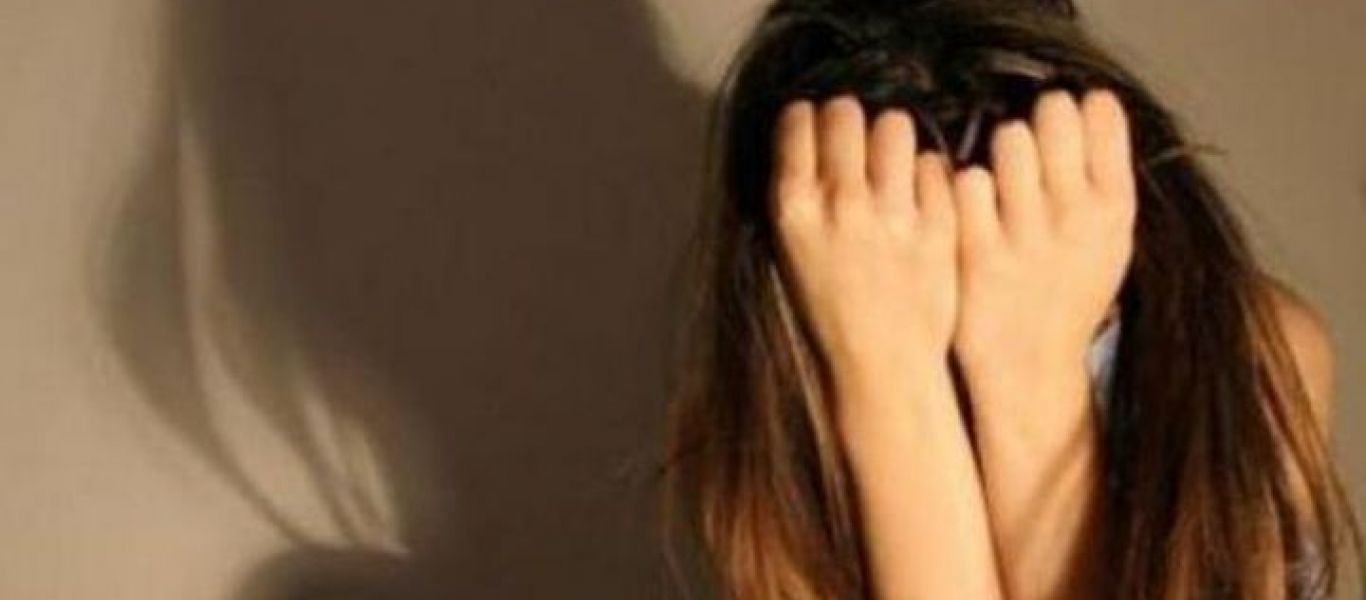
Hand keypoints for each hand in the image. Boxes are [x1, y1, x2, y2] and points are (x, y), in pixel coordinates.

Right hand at [769, 95, 957, 386]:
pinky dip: (928, 175)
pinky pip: (935, 164)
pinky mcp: (938, 224)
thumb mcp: (793, 251)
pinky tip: (921, 198)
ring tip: (894, 163)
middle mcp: (841, 203)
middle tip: (857, 141)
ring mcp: (892, 213)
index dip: (809, 118)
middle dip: (850, 119)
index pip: (798, 120)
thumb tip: (812, 135)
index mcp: (794, 209)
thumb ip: (801, 193)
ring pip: (895, 125)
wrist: (881, 366)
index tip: (816, 128)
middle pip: (845, 112)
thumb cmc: (831, 311)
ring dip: (892, 138)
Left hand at [952, 88, 1135, 376]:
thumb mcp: (1108, 243)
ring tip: (1000, 176)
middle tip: (1028, 143)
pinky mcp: (976, 253)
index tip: (1067, 119)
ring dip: (998, 147)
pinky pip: (966, 182)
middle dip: (1035, 119)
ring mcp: (1026, 235)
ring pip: (1008, 139)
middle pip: (1052, 113)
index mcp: (1114, 209)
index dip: (1077, 107)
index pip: (1101, 112)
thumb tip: (1091, 102)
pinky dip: (963, 185)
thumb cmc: (1065, 297)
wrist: (1029, 370)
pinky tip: (969, 205)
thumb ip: (1103, 180)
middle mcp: (1076, 217)